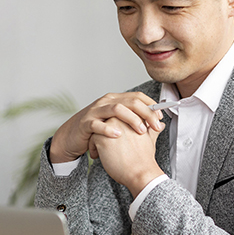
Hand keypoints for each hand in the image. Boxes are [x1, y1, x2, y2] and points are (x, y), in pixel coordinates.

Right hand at [49, 92, 163, 162]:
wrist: (72, 137)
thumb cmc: (98, 131)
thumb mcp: (119, 124)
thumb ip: (138, 122)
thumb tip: (161, 124)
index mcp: (116, 100)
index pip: (137, 97)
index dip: (151, 105)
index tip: (161, 117)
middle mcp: (106, 102)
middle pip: (131, 101)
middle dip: (146, 113)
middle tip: (156, 127)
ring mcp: (95, 111)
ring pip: (116, 109)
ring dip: (131, 119)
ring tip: (141, 130)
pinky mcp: (86, 123)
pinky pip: (97, 124)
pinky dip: (108, 129)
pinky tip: (118, 135)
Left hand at [89, 117, 164, 197]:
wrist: (140, 172)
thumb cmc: (144, 159)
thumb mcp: (150, 139)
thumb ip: (152, 129)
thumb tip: (160, 124)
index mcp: (133, 116)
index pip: (119, 115)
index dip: (118, 127)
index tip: (119, 138)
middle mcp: (120, 118)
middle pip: (107, 121)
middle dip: (107, 132)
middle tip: (112, 145)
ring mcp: (109, 127)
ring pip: (98, 129)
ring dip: (98, 140)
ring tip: (105, 151)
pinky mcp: (100, 138)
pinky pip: (91, 139)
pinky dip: (93, 148)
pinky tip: (100, 156)